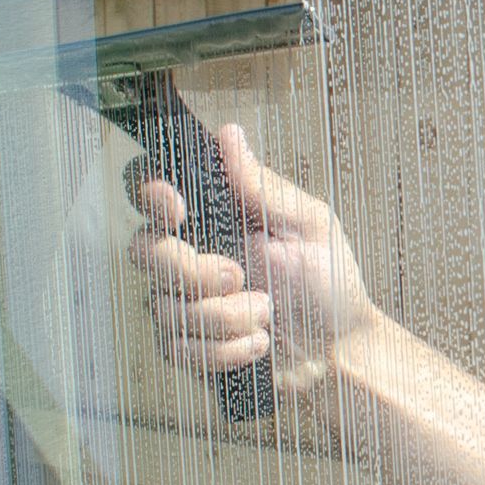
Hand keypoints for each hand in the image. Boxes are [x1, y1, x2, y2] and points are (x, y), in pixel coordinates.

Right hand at [130, 123, 379, 396]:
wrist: (341, 348)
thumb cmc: (328, 280)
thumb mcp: (307, 225)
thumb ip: (261, 186)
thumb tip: (229, 134)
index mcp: (214, 220)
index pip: (151, 194)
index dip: (150, 196)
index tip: (178, 209)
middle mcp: (189, 258)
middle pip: (143, 252)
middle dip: (191, 269)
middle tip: (238, 276)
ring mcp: (184, 304)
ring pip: (163, 307)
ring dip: (224, 316)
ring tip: (267, 313)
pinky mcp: (189, 348)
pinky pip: (178, 349)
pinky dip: (225, 350)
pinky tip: (259, 343)